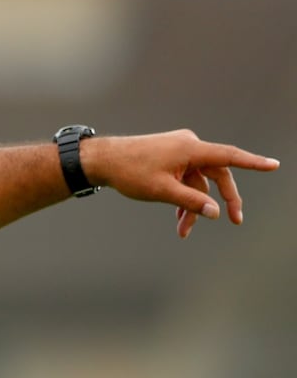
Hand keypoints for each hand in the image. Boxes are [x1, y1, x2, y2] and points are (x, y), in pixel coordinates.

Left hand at [81, 130, 280, 237]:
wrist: (102, 161)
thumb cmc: (130, 172)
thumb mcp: (162, 191)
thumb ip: (191, 202)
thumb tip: (216, 213)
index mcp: (190, 148)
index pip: (229, 156)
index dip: (253, 162)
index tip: (274, 165)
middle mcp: (188, 146)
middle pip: (217, 175)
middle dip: (223, 200)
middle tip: (235, 221)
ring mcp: (179, 151)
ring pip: (198, 182)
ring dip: (193, 206)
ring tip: (183, 231)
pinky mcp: (170, 158)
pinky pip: (186, 179)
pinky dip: (184, 197)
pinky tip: (178, 219)